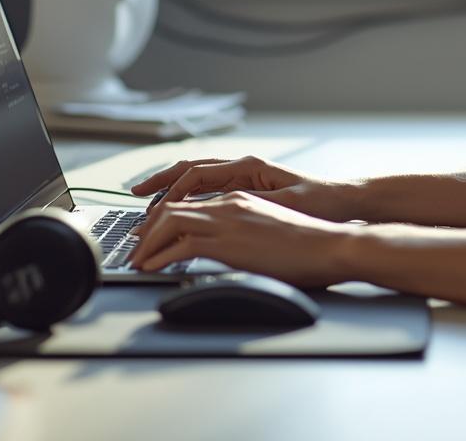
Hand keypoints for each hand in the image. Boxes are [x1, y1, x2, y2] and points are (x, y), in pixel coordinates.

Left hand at [126, 191, 360, 287]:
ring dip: (147, 240)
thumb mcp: (271, 231)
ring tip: (136, 258)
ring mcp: (227, 220)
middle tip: (135, 244)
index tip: (151, 230)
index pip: (192, 200)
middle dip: (148, 225)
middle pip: (173, 206)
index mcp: (241, 198)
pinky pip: (181, 245)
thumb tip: (231, 250)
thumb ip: (246, 234)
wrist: (330, 246)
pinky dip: (159, 255)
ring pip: (170, 221)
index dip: (166, 214)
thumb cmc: (310, 245)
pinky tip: (149, 267)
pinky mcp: (228, 241)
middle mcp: (230, 203)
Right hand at [129, 155, 353, 221]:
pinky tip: (176, 213)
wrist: (344, 203)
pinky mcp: (247, 189)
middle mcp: (243, 167)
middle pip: (190, 170)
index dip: (170, 190)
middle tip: (135, 197)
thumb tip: (215, 211)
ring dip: (171, 191)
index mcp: (249, 166)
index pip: (197, 174)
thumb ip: (249, 206)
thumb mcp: (284, 205)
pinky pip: (208, 191)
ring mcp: (244, 177)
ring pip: (197, 180)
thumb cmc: (320, 202)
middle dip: (160, 183)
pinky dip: (188, 199)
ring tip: (147, 205)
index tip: (152, 207)